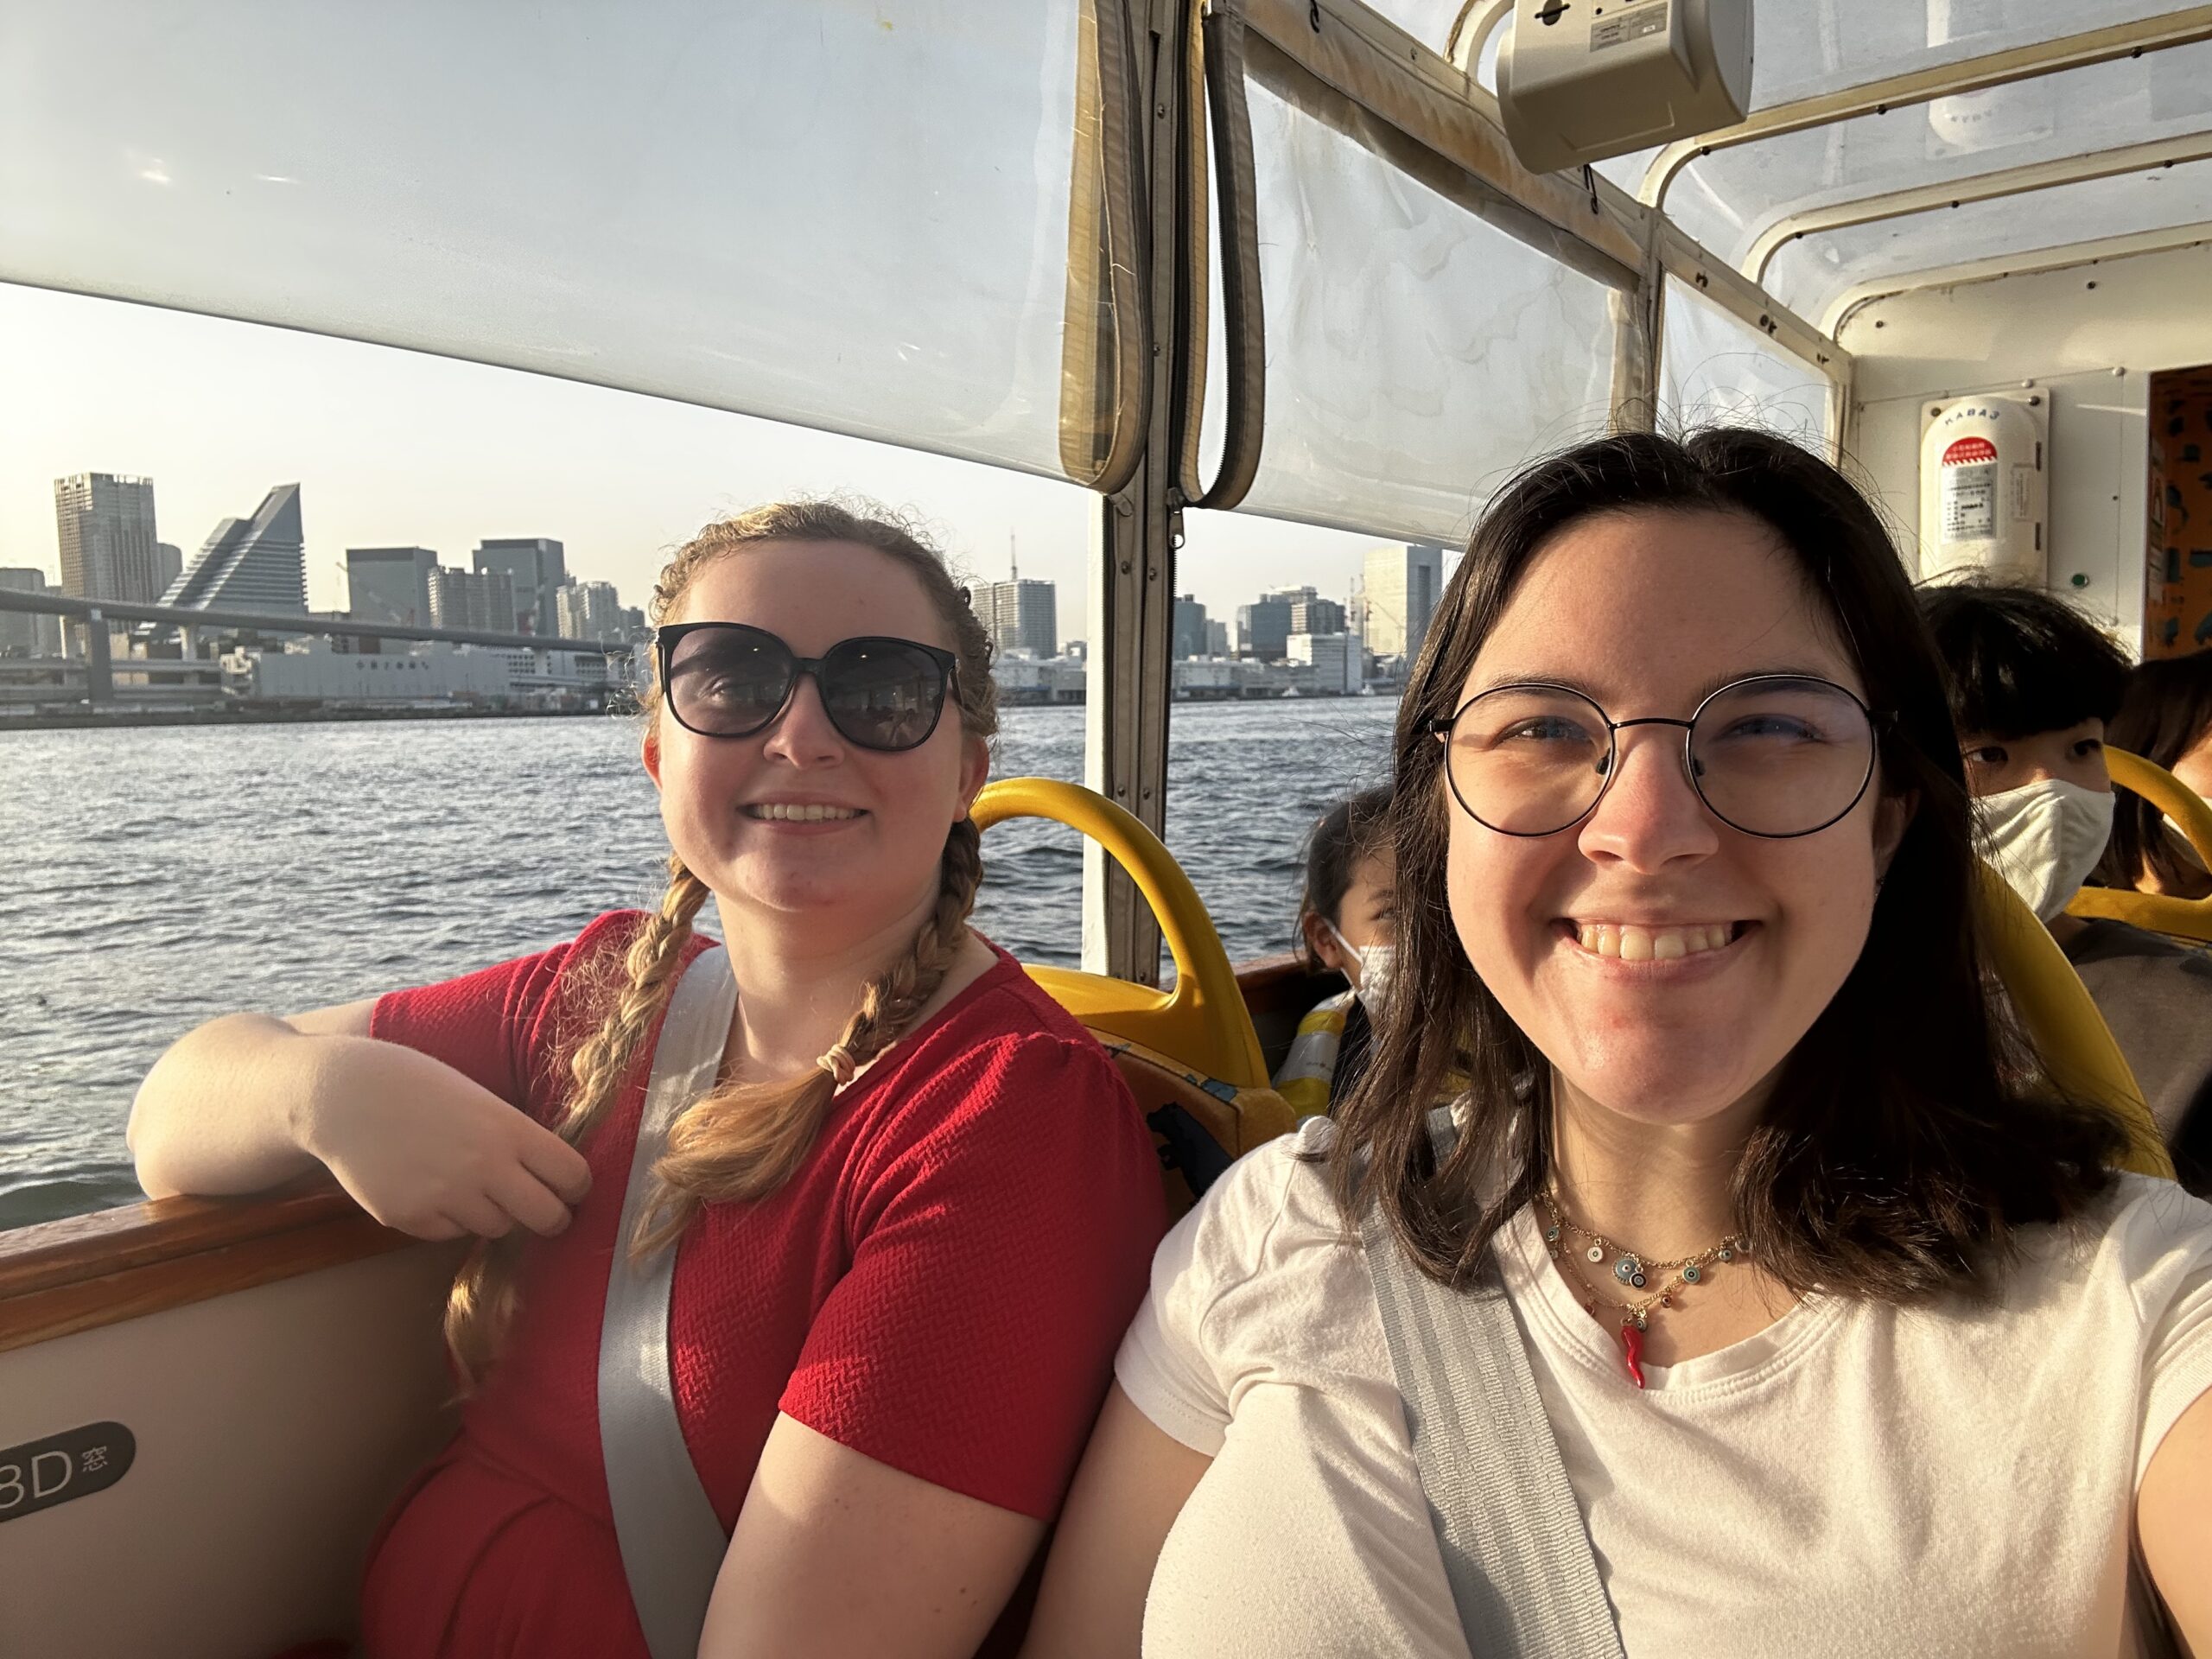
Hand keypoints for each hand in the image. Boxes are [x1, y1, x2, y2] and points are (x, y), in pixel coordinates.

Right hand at [297, 1041, 593, 1240]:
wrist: (344, 1094)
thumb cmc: (419, 1087)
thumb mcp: (482, 1100)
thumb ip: (516, 1138)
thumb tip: (558, 1179)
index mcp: (510, 1129)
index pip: (573, 1176)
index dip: (577, 1186)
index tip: (571, 1187)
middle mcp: (484, 1167)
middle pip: (548, 1217)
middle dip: (553, 1217)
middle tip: (548, 1212)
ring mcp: (445, 1196)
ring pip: (499, 1228)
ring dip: (496, 1214)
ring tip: (470, 1181)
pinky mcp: (410, 1218)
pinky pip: (451, 1233)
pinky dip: (450, 1218)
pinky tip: (429, 1185)